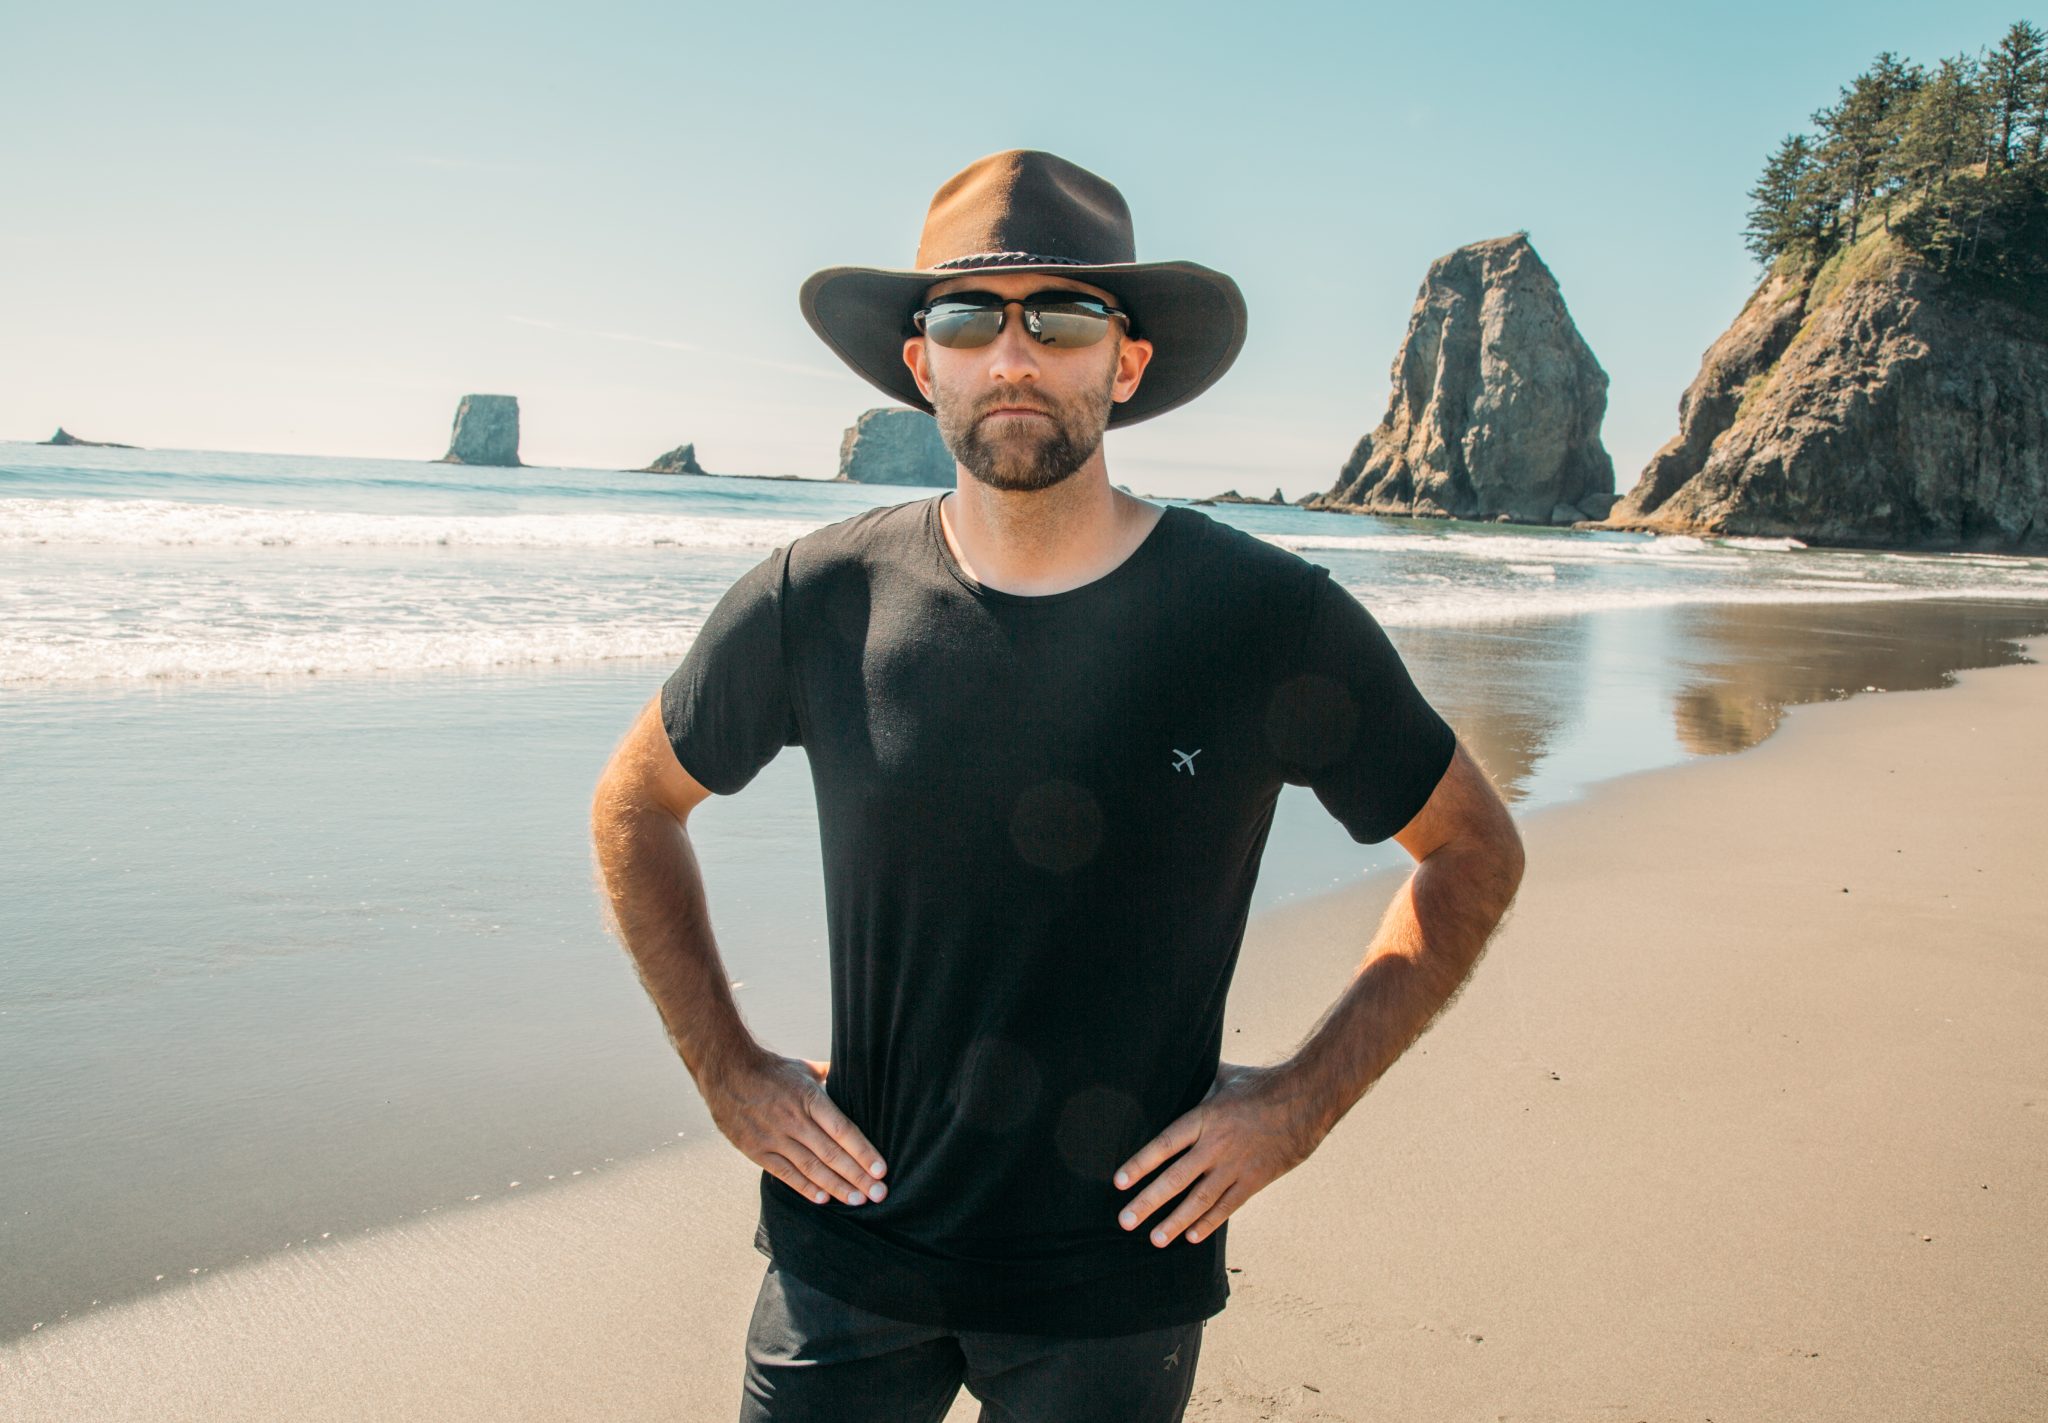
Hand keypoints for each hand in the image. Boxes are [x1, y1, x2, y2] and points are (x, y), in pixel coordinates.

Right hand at [700, 1050, 887, 1206]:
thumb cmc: (771, 1069)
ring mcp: (774, 1137)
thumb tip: (856, 1076)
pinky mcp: (757, 1150)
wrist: (726, 1070)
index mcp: (809, 1098)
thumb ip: (830, 1076)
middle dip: (858, 1176)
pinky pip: (785, 1173)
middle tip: (879, 1194)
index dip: (864, 1152)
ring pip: (811, 1168)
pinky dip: (806, 1188)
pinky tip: (824, 1199)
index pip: (843, 1130)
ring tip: (858, 1200)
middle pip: (832, 1154)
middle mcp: (794, 1120)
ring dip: (837, 1187)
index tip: (881, 1170)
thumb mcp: (804, 1068)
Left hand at [1112, 1061, 1325, 1246]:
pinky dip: (1209, 1222)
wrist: (1307, 1099)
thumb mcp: (1224, 1077)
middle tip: (1125, 1220)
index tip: (1119, 1182)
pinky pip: (1228, 1205)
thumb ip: (1197, 1082)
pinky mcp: (1255, 1180)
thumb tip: (1173, 1070)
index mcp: (1205, 1117)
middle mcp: (1217, 1145)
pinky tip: (1192, 1237)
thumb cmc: (1262, 1083)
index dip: (1141, 1164)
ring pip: (1200, 1199)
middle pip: (1176, 1178)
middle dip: (1148, 1201)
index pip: (1165, 1144)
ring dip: (1175, 1221)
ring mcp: (1236, 1165)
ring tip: (1154, 1239)